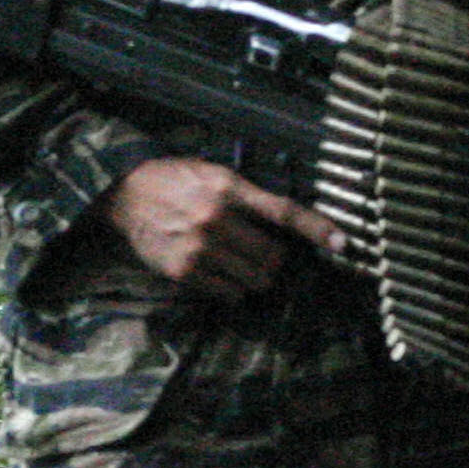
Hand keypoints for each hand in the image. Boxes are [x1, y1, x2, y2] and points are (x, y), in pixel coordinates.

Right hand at [102, 155, 342, 301]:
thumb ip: (248, 195)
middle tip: (262, 254)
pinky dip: (231, 288)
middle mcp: (216, 218)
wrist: (125, 193)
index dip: (316, 228)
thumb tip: (286, 223)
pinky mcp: (183, 270)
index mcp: (228, 189)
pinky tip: (217, 271)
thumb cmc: (175, 180)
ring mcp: (199, 248)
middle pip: (273, 258)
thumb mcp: (214, 173)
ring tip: (236, 262)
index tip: (342, 242)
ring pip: (254, 280)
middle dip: (274, 261)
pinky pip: (227, 294)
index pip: (283, 212)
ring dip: (254, 277)